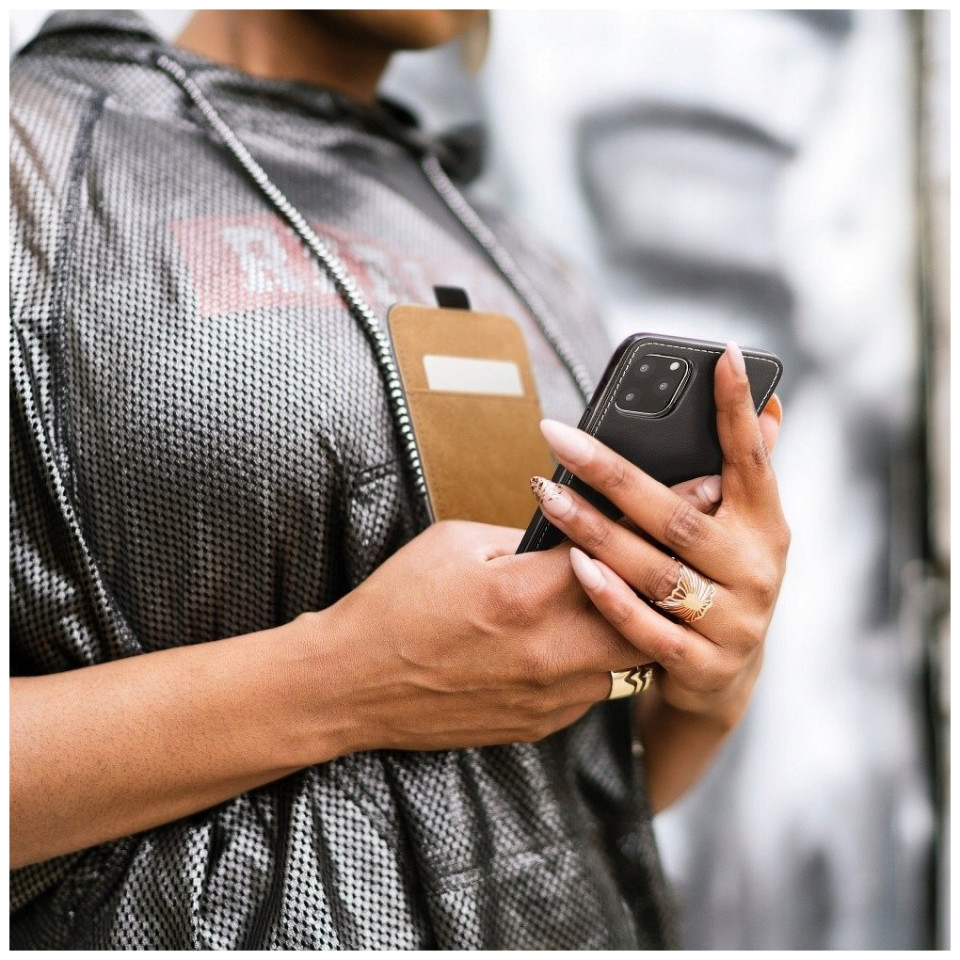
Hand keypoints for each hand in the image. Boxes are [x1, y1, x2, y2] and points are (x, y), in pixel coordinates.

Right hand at [316, 518, 647, 753]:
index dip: (656, 518)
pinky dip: (601, 663)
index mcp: (527, 593)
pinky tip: (579, 641)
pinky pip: (598, 692)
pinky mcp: (541, 725)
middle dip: (665, 581)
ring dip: (637, 627)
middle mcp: (550, 650)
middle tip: (672, 557)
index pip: (618, 546)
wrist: (353, 682)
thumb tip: (571, 531)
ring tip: (633, 599)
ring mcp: (550, 696)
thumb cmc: (396, 605)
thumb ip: (523, 536)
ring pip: (635, 661)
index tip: (688, 499)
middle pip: (650, 616)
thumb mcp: (455, 542)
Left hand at [530, 342, 789, 719]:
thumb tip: (770, 405)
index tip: (720, 354)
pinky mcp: (701, 666)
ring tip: (547, 495)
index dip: (737, 409)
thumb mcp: (743, 527)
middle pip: (677, 516)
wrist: (725, 677)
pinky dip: (610, 596)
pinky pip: (646, 630)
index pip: (752, 459)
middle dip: (613, 473)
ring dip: (596, 531)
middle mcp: (756, 571)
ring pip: (655, 570)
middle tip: (557, 434)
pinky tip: (573, 562)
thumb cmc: (721, 577)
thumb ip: (747, 470)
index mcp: (766, 525)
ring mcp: (732, 622)